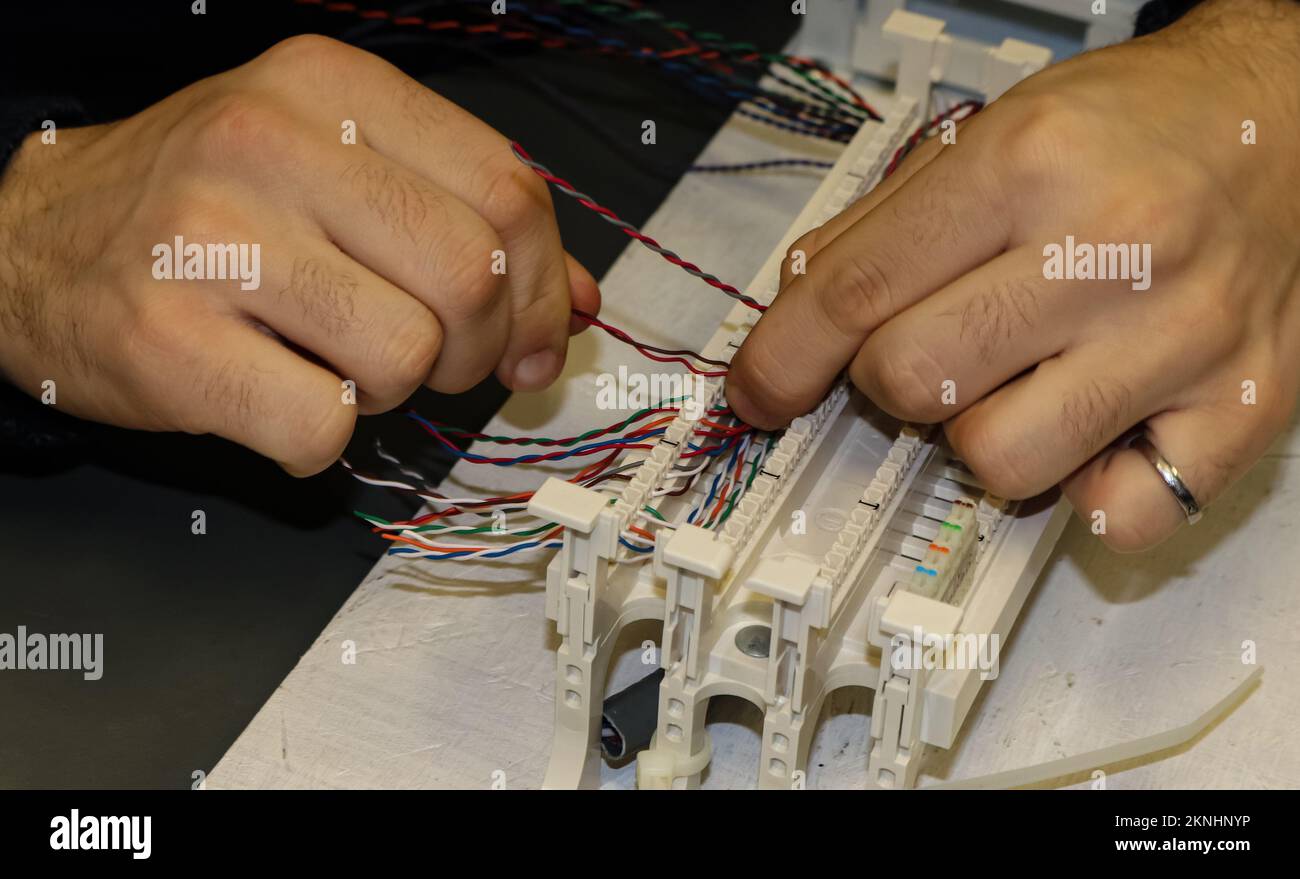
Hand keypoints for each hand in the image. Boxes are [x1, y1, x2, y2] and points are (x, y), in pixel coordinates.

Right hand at [0, 35, 598, 474]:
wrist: (31, 246)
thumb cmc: (203, 210)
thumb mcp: (334, 167)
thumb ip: (462, 216)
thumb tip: (576, 303)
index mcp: (328, 89)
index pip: (508, 190)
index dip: (547, 285)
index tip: (538, 335)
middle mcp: (267, 145)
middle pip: (472, 275)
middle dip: (480, 348)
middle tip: (439, 361)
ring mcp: (209, 240)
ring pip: (407, 356)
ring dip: (395, 390)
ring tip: (334, 364)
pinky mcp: (168, 340)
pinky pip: (325, 427)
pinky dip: (320, 440)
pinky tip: (280, 399)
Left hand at [727, 0, 1299, 550]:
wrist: (1291, 118)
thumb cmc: (1140, 126)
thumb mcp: (995, 132)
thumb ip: (883, 225)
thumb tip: (796, 315)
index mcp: (1028, 166)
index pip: (856, 292)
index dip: (782, 358)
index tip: (758, 393)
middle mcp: (1111, 249)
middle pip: (911, 379)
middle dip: (889, 382)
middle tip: (929, 351)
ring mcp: (1182, 338)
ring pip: (998, 458)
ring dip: (978, 437)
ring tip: (1020, 381)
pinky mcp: (1242, 407)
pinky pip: (1118, 514)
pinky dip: (1083, 493)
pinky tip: (1092, 430)